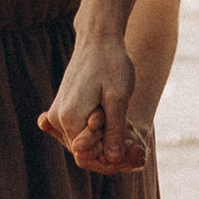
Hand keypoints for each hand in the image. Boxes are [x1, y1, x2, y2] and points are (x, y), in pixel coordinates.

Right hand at [39, 32, 146, 180]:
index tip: (137, 152)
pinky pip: (80, 131)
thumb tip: (114, 159)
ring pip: (83, 143)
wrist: (99, 38)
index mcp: (69, 118)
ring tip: (133, 140)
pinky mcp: (64, 108)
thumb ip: (114, 130)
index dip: (113, 160)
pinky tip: (116, 130)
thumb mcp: (119, 98)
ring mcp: (58, 113)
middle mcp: (58, 118)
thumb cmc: (112, 64)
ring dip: (106, 144)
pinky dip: (98, 134)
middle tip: (140, 151)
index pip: (87, 156)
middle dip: (111, 153)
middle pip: (84, 152)